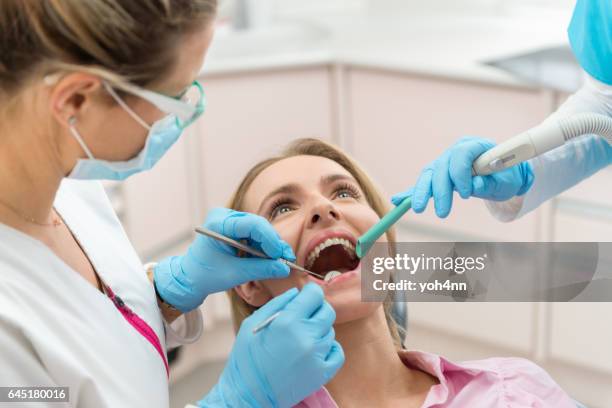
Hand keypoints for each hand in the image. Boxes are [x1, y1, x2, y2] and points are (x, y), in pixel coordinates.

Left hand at [154, 208, 295, 311]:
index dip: (269, 239)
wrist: (190, 277)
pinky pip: (255, 235)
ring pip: (259, 230)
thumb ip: (261, 269)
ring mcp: (230, 221)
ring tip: (282, 260)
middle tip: (286, 259)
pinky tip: (272, 258)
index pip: (251, 224)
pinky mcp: (235, 228)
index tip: (279, 255)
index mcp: (218, 223)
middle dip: (273, 243)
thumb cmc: (205, 275)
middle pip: (258, 225)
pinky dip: (265, 247)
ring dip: (271, 246)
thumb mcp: (235, 274)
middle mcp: (224, 217)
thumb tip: (284, 268)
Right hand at [197, 283, 344, 407]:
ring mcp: (316, 356)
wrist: (248, 396)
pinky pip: (338, 352)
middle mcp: (306, 336)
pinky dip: (330, 348)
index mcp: (287, 321)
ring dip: (319, 331)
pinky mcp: (322, 373)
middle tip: (304, 317)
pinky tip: (315, 350)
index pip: (315, 295)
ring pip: (330, 331)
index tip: (307, 296)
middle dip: (317, 310)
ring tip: (301, 340)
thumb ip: (276, 304)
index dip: (310, 292)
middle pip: (327, 311)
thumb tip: (296, 292)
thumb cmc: (246, 360)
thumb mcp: (252, 324)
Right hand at [392, 137, 533, 217]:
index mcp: (473, 145)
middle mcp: (454, 151)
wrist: (503, 174)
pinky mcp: (438, 174)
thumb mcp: (506, 179)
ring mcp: (444, 162)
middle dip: (439, 191)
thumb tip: (475, 185)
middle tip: (443, 213)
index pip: (460, 155)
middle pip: (440, 167)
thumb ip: (491, 181)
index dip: (460, 174)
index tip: (466, 194)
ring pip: (428, 175)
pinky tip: (398, 200)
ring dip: (422, 193)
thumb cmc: (506, 174)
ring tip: (418, 208)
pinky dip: (411, 192)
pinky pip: (424, 183)